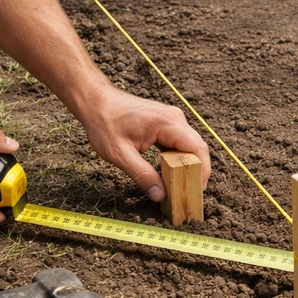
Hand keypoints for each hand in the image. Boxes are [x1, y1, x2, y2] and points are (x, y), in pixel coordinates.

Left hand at [76, 85, 210, 201]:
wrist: (96, 101)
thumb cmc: (104, 123)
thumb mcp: (120, 154)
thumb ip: (142, 175)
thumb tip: (160, 195)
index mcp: (167, 123)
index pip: (197, 148)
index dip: (202, 171)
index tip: (196, 191)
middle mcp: (175, 118)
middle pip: (197, 148)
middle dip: (196, 172)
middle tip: (189, 194)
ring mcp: (172, 119)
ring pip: (189, 146)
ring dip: (188, 166)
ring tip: (182, 187)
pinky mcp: (166, 123)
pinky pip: (180, 142)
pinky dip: (179, 158)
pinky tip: (172, 173)